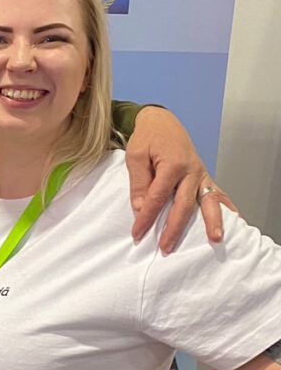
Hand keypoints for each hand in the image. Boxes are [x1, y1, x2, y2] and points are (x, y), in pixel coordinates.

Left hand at [125, 107, 236, 251]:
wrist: (162, 122)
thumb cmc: (147, 138)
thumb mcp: (135, 156)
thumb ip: (139, 183)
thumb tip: (141, 208)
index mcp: (172, 165)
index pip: (157, 198)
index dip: (146, 218)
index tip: (137, 233)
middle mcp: (191, 171)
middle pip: (183, 205)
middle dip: (174, 228)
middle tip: (166, 247)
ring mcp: (200, 174)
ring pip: (207, 201)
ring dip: (211, 221)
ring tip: (215, 238)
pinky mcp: (203, 176)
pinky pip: (217, 193)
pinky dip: (225, 206)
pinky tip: (233, 219)